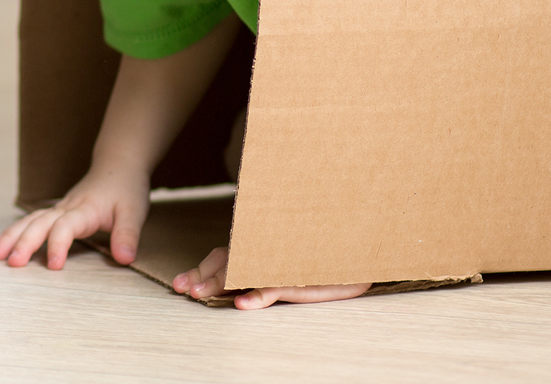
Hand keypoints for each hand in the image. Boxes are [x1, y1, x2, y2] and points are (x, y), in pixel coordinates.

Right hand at [0, 162, 149, 269]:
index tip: (53, 266)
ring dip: (12, 237)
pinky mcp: (55, 211)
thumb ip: (128, 235)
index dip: (58, 245)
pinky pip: (30, 220)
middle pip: (40, 223)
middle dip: (24, 243)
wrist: (118, 166)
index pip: (66, 226)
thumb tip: (124, 259)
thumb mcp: (134, 212)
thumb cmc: (125, 189)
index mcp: (85, 210)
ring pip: (30, 221)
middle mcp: (66, 208)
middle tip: (11, 263)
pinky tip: (0, 242)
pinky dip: (14, 231)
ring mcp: (58, 208)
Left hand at [172, 247, 369, 309]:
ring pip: (248, 270)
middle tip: (185, 289)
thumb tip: (236, 293)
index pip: (226, 255)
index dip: (203, 269)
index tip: (183, 284)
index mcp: (263, 248)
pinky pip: (279, 285)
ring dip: (223, 282)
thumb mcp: (292, 272)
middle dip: (205, 277)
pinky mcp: (306, 276)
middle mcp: (270, 251)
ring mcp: (285, 262)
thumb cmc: (327, 259)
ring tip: (201, 294)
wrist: (367, 249)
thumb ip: (264, 277)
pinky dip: (261, 294)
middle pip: (230, 261)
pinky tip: (244, 302)